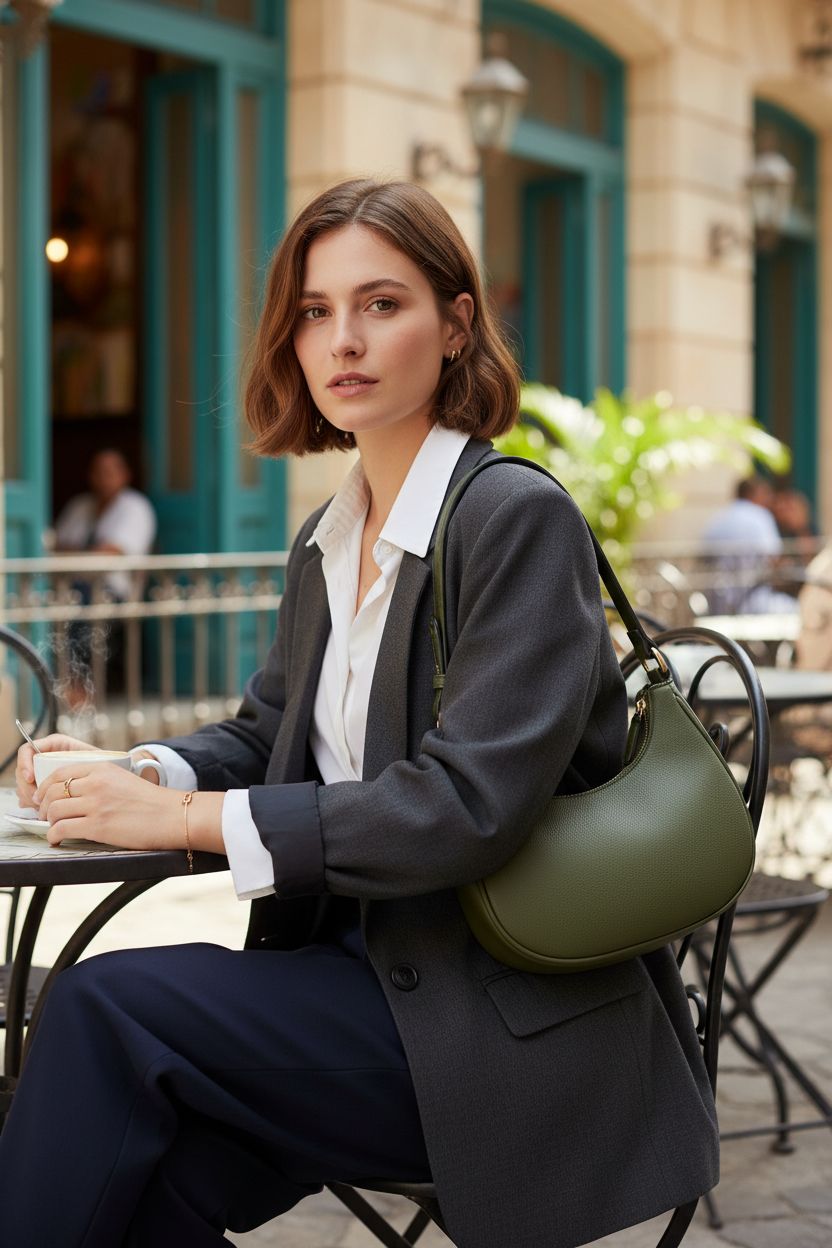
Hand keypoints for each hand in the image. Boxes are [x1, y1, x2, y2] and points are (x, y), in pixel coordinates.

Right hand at [16, 733, 98, 809]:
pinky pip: (28, 795)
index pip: (27, 750)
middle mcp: (45, 758)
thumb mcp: (91, 758)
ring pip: (23, 785)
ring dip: (28, 797)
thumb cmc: (104, 764)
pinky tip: (40, 809)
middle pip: (22, 771)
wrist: (112, 775)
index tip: (31, 778)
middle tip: (37, 800)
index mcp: (54, 745)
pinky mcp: (43, 787)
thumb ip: (75, 760)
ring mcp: (42, 773)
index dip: (24, 763)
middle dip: (26, 787)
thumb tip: (57, 775)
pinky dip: (31, 804)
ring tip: (41, 807)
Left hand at [35, 763, 182, 850]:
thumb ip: (101, 782)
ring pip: (54, 810)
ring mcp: (96, 804)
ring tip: (54, 828)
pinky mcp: (97, 826)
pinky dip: (53, 836)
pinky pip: (61, 829)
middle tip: (43, 815)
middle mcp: (96, 784)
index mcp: (102, 769)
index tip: (42, 796)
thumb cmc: (152, 802)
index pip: (60, 773)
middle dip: (43, 805)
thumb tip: (77, 794)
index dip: (45, 786)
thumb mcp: (124, 780)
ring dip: (48, 822)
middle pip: (53, 792)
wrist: (171, 816)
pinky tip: (57, 839)